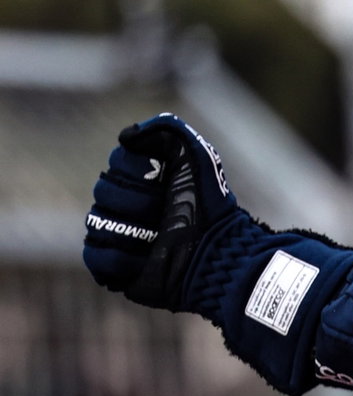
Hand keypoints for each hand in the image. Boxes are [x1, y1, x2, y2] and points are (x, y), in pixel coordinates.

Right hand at [83, 113, 242, 309]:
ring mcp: (119, 234)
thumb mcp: (196, 155)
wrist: (214, 252)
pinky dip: (119, 257)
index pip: (117, 162)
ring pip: (97, 221)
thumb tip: (126, 136)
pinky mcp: (114, 265)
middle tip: (164, 212)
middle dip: (137, 201)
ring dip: (130, 230)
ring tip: (158, 238)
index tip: (163, 179)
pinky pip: (94, 255)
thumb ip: (167, 129)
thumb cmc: (208, 205)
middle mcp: (128, 203)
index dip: (139, 171)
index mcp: (145, 177)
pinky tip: (144, 259)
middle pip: (103, 191)